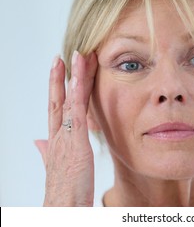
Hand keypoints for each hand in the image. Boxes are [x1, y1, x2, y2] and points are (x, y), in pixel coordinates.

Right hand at [35, 51, 97, 205]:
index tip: (58, 72)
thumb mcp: (54, 167)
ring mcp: (66, 137)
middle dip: (59, 77)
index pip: (55, 109)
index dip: (55, 89)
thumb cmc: (64, 191)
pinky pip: (78, 110)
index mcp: (55, 141)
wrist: (63, 210)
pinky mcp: (76, 140)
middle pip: (57, 100)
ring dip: (73, 77)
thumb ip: (46, 152)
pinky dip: (79, 90)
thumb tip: (38, 141)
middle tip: (62, 57)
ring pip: (69, 100)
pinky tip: (81, 75)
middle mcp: (58, 135)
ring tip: (77, 56)